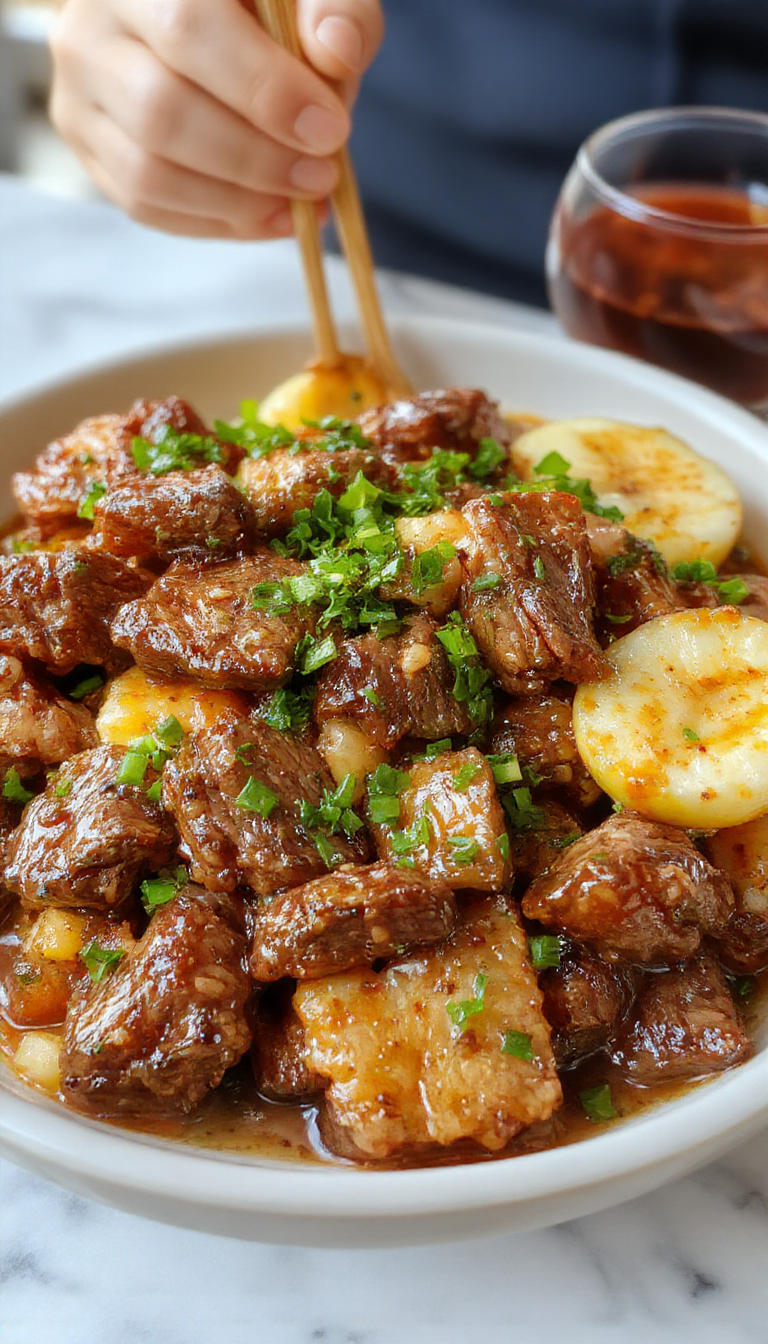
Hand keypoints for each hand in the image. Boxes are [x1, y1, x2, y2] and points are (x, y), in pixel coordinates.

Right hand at [50, 0, 383, 237]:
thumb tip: (337, 52)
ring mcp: (79, 95)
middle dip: (255, 159)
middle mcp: (90, 29)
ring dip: (238, 203)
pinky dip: (218, 222)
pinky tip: (271, 216)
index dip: (264, 91)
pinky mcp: (89, 150)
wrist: (210, 25)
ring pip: (148, 173)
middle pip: (161, 113)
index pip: (190, 31)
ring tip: (302, 202)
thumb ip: (334, 7)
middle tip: (320, 176)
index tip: (329, 130)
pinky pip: (147, 206)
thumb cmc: (264, 7)